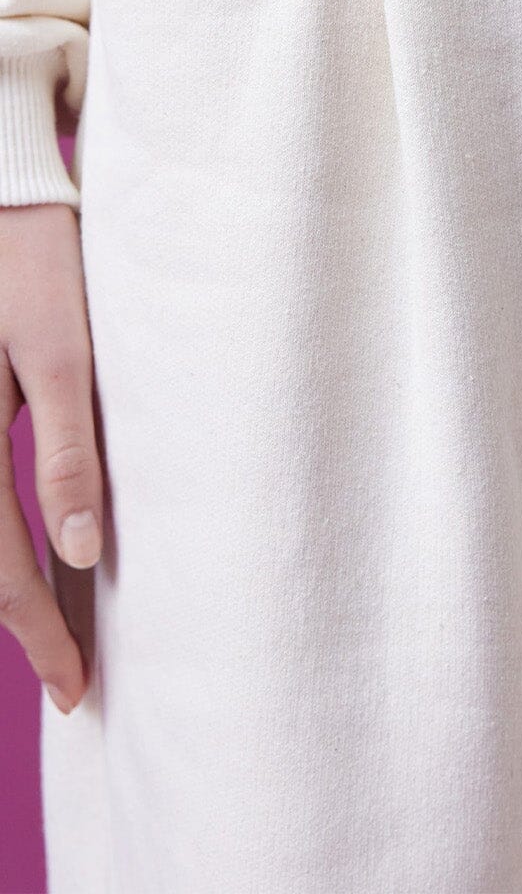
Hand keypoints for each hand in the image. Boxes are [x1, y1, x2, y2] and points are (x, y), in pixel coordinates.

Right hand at [0, 203, 101, 713]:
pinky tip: (27, 548)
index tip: (75, 689)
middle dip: (17, 624)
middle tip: (67, 673)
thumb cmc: (36, 265)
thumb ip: (66, 448)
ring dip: (2, 583)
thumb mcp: (61, 351)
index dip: (39, 636)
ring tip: (48, 624)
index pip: (1, 572)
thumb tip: (81, 548)